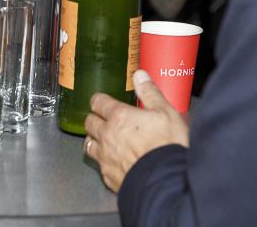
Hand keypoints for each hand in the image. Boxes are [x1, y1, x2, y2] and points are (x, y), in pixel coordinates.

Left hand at [83, 70, 189, 190]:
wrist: (166, 181)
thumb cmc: (167, 146)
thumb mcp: (166, 112)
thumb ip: (150, 92)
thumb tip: (140, 75)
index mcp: (119, 116)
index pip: (98, 102)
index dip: (100, 100)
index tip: (103, 101)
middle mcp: (107, 135)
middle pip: (90, 122)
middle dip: (95, 119)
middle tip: (104, 119)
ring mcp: (105, 157)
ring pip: (89, 144)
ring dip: (94, 140)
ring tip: (104, 140)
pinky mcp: (109, 176)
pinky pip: (99, 166)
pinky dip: (104, 162)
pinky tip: (113, 163)